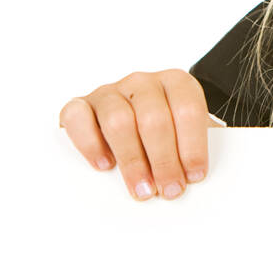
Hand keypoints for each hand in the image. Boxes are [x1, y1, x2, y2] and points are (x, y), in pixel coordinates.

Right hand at [59, 69, 223, 201]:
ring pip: (118, 122)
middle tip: (169, 190)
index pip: (188, 110)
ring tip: (142, 188)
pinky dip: (90, 144)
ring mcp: (110, 92)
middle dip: (164, 161)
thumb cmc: (168, 129)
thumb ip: (190, 150)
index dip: (193, 146)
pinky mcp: (81, 104)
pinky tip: (104, 165)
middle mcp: (143, 83)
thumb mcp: (187, 133)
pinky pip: (78, 117)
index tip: (194, 175)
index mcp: (176, 82)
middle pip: (153, 120)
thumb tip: (191, 178)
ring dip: (132, 161)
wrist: (138, 118)